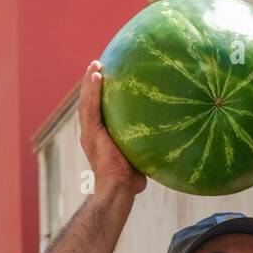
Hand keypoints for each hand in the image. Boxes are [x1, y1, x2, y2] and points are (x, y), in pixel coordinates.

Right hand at [79, 60, 146, 196]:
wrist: (118, 188)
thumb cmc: (130, 182)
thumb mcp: (139, 160)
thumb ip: (146, 149)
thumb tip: (166, 145)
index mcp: (98, 140)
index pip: (96, 115)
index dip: (97, 98)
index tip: (103, 82)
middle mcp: (90, 134)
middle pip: (88, 104)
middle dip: (90, 85)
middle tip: (97, 67)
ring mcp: (89, 133)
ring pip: (86, 102)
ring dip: (89, 82)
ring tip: (95, 64)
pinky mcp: (91, 132)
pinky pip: (91, 106)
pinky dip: (92, 90)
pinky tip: (97, 74)